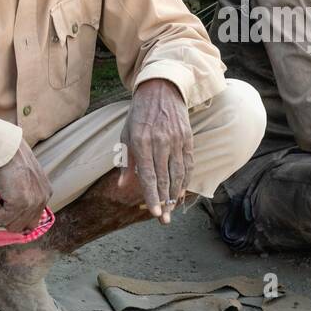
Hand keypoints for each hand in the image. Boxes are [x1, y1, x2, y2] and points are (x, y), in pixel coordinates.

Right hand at [0, 140, 52, 232]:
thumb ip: (25, 193)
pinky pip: (3, 218)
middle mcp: (43, 199)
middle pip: (24, 226)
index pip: (33, 220)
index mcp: (45, 193)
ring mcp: (33, 202)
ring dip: (0, 213)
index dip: (18, 218)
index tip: (5, 209)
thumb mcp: (25, 178)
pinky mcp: (20, 203)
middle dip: (9, 219)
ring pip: (12, 225)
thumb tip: (12, 214)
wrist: (4, 149)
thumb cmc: (10, 158)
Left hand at [120, 78, 192, 223]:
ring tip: (173, 209)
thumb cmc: (139, 114)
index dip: (153, 197)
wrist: (161, 89)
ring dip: (175, 194)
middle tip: (165, 220)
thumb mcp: (126, 135)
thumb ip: (126, 162)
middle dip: (165, 202)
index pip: (149, 176)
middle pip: (164, 179)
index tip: (156, 214)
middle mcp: (161, 142)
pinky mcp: (187, 138)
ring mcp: (176, 140)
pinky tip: (182, 191)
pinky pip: (188, 163)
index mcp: (142, 142)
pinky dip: (186, 179)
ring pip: (178, 174)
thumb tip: (123, 186)